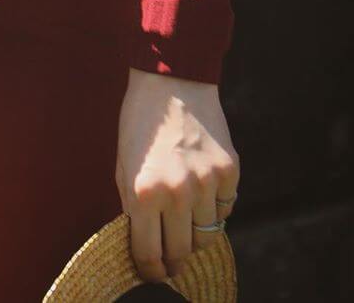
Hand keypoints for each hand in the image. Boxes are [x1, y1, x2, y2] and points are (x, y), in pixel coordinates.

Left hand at [115, 66, 238, 282]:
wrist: (171, 81)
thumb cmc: (140, 123)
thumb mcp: (123, 165)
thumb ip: (133, 208)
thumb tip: (146, 247)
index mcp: (143, 192)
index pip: (149, 254)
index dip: (150, 271)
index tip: (152, 273)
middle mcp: (177, 193)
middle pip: (182, 253)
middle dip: (173, 260)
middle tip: (170, 258)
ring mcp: (207, 184)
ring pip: (206, 237)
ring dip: (194, 234)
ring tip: (183, 219)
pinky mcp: (230, 173)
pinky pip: (224, 211)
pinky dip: (213, 210)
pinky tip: (201, 192)